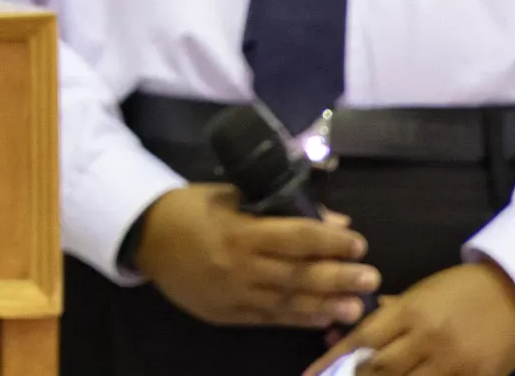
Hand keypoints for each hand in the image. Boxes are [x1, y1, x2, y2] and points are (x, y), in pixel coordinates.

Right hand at [134, 182, 379, 329]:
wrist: (143, 237)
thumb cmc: (188, 208)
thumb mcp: (227, 196)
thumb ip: (276, 207)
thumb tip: (330, 219)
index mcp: (239, 231)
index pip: (296, 237)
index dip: (330, 240)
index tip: (358, 242)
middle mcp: (240, 266)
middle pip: (299, 274)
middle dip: (339, 276)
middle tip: (371, 278)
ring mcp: (235, 294)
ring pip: (290, 301)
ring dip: (327, 304)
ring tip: (358, 306)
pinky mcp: (228, 314)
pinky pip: (271, 318)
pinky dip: (300, 318)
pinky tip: (324, 318)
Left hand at [304, 260, 514, 375]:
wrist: (513, 293)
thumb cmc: (457, 291)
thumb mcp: (418, 294)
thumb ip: (387, 315)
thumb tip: (344, 335)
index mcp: (408, 312)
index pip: (361, 339)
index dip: (333, 359)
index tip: (310, 374)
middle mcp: (426, 338)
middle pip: (381, 368)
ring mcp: (453, 362)